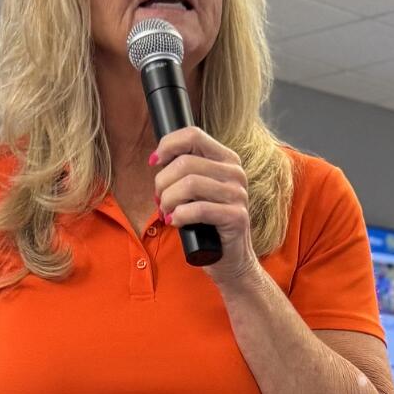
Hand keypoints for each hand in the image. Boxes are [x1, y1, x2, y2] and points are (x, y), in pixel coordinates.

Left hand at [152, 126, 254, 286]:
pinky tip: (176, 222)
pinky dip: (179, 216)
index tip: (154, 162)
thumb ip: (185, 170)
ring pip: (189, 184)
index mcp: (226, 159)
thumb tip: (157, 159)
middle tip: (160, 200)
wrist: (230, 259)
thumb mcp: (196, 190)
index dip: (168, 145)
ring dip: (168, 200)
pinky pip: (198, 209)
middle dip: (162, 182)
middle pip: (185, 162)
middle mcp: (235, 173)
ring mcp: (239, 195)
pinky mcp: (237, 217)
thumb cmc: (207, 224)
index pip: (193, 134)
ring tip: (166, 213)